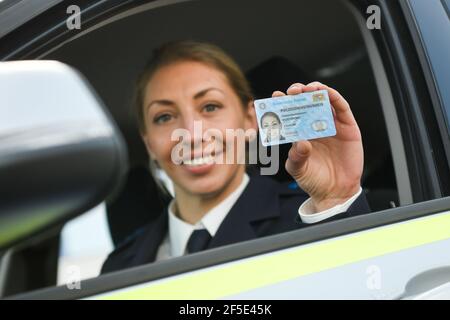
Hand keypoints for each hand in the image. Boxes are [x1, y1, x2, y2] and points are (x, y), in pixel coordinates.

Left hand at [273, 82, 362, 211]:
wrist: (335, 193)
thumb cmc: (314, 180)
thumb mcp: (298, 169)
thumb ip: (296, 157)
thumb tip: (300, 142)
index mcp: (300, 133)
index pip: (290, 113)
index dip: (283, 102)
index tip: (275, 96)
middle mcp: (315, 126)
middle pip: (306, 102)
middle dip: (299, 93)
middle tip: (292, 91)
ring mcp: (332, 125)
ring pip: (324, 100)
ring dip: (316, 90)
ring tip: (308, 88)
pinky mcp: (348, 127)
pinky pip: (342, 108)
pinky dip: (334, 97)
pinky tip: (326, 92)